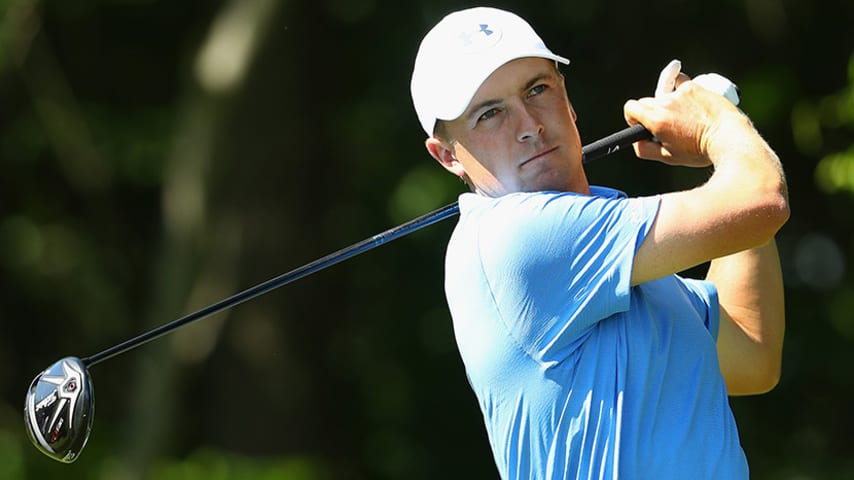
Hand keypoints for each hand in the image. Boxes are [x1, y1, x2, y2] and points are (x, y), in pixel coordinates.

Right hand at [624, 61, 746, 167]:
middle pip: (646, 101)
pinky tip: (692, 103)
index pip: (630, 108)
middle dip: (652, 113)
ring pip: (664, 94)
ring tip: (685, 117)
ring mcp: (680, 93)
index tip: (644, 125)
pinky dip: (682, 93)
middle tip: (668, 125)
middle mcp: (666, 103)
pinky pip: (679, 83)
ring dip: (669, 104)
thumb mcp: (669, 158)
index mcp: (656, 120)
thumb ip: (646, 150)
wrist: (729, 137)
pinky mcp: (694, 87)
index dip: (633, 117)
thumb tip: (637, 142)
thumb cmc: (700, 151)